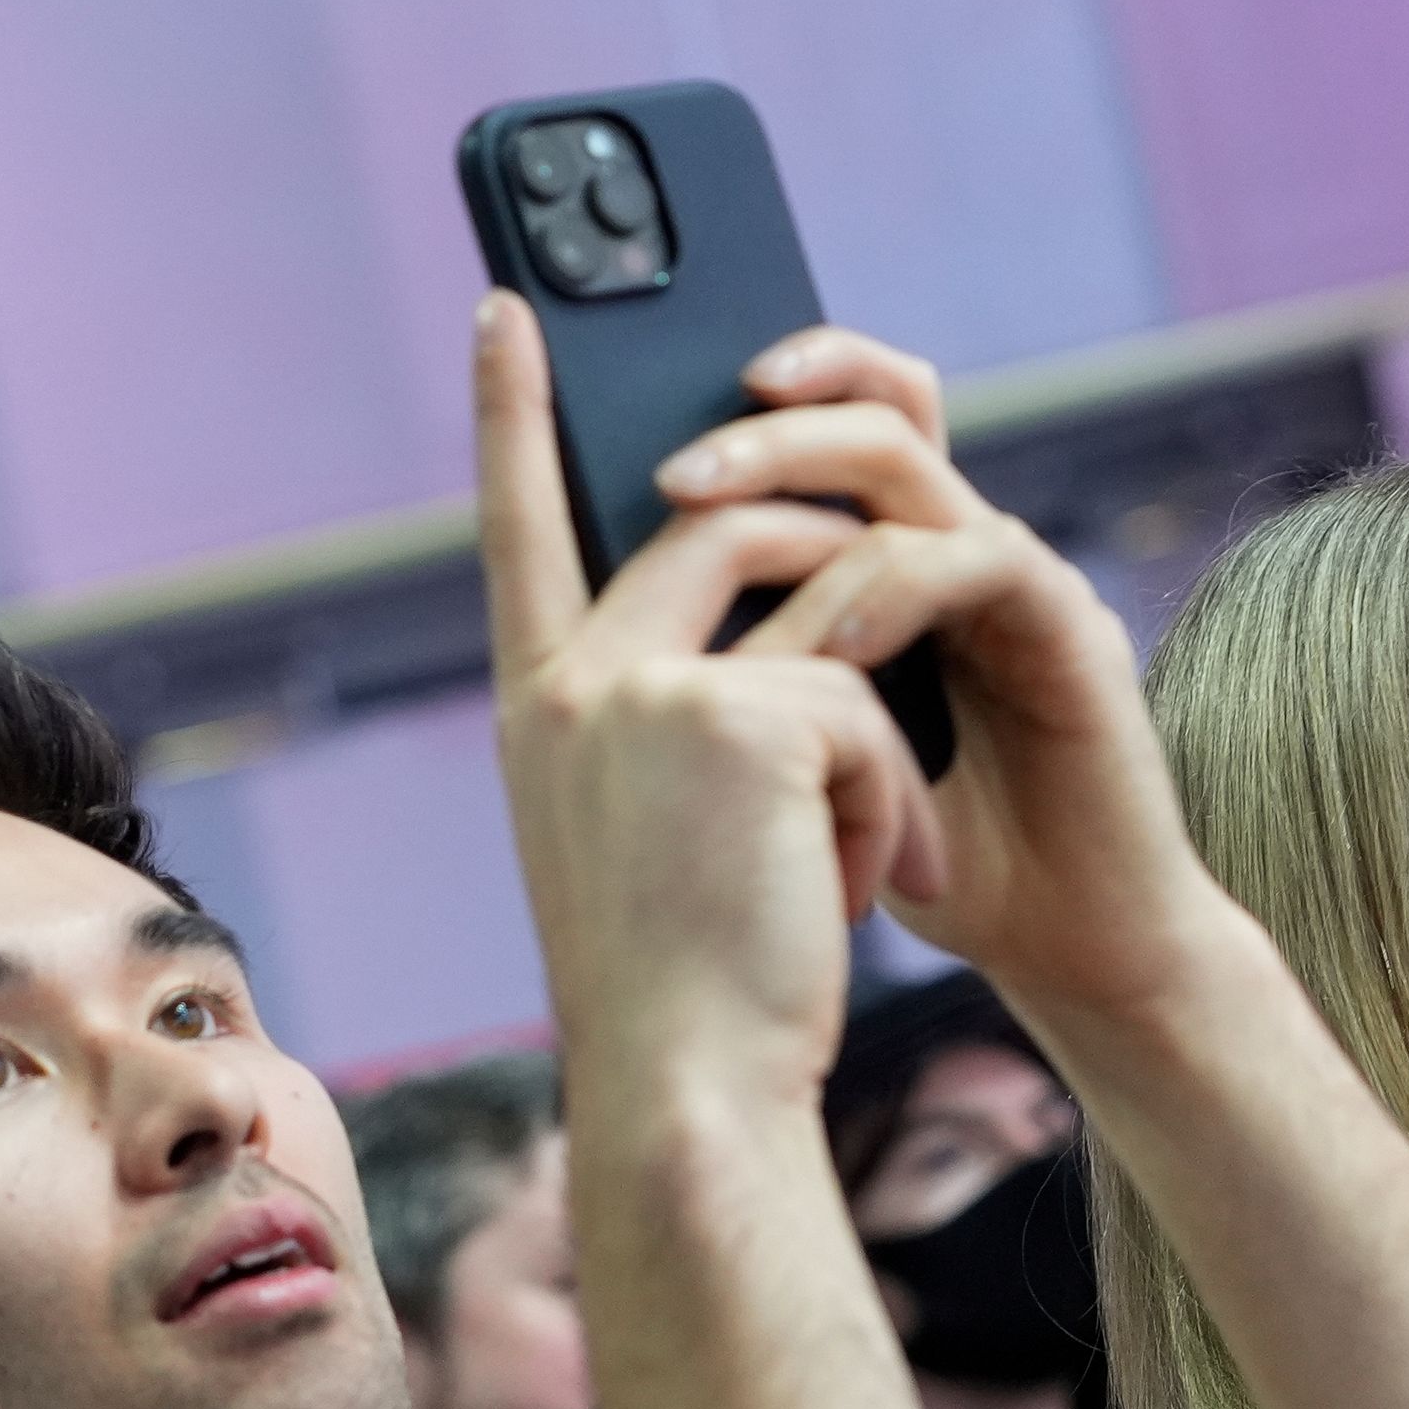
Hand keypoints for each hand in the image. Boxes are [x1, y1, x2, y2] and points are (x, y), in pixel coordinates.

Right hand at [476, 298, 929, 1109]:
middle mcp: (573, 683)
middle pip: (714, 522)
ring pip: (818, 606)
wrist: (693, 1099)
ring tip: (872, 857)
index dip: (515, 414)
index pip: (518, 526)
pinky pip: (866, 700)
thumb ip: (683, 724)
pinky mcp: (741, 717)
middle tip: (880, 659)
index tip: (512, 310)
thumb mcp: (661, 839)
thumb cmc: (695, 997)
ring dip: (873, 730)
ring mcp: (646, 690)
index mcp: (541, 712)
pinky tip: (874, 892)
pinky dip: (896, 802)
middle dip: (826, 557)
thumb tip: (778, 650)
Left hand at [652, 333, 1245, 1019]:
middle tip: (669, 474)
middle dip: (756, 422)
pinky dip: (895, 587)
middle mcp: (948, 549)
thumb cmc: (928, 871)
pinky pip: (974, 556)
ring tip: (702, 519)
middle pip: (859, 406)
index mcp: (884, 571)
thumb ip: (732, 687)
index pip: (819, 427)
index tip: (624, 402)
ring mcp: (1008, 578)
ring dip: (795, 473)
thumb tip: (601, 631)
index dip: (736, 395)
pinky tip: (834, 649)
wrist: (1068, 949)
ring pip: (900, 455)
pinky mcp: (1069, 624)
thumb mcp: (792, 767)